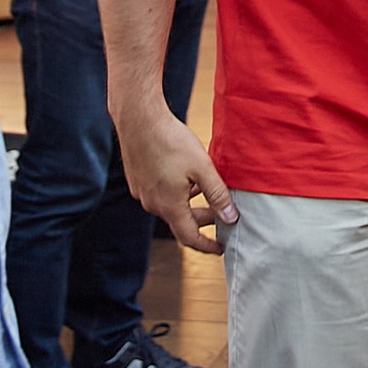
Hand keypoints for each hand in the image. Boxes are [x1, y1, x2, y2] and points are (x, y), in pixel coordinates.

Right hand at [116, 102, 237, 254]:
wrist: (139, 119)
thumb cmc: (171, 141)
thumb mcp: (202, 168)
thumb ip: (217, 195)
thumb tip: (230, 218)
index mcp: (169, 206)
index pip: (190, 238)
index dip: (208, 246)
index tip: (221, 247)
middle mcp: (152, 204)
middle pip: (181, 221)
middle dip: (204, 220)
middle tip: (223, 214)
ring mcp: (142, 192)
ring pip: (171, 206)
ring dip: (191, 203)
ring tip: (209, 189)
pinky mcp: (137, 180)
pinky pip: (161, 194)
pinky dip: (178, 192)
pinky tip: (188, 176)